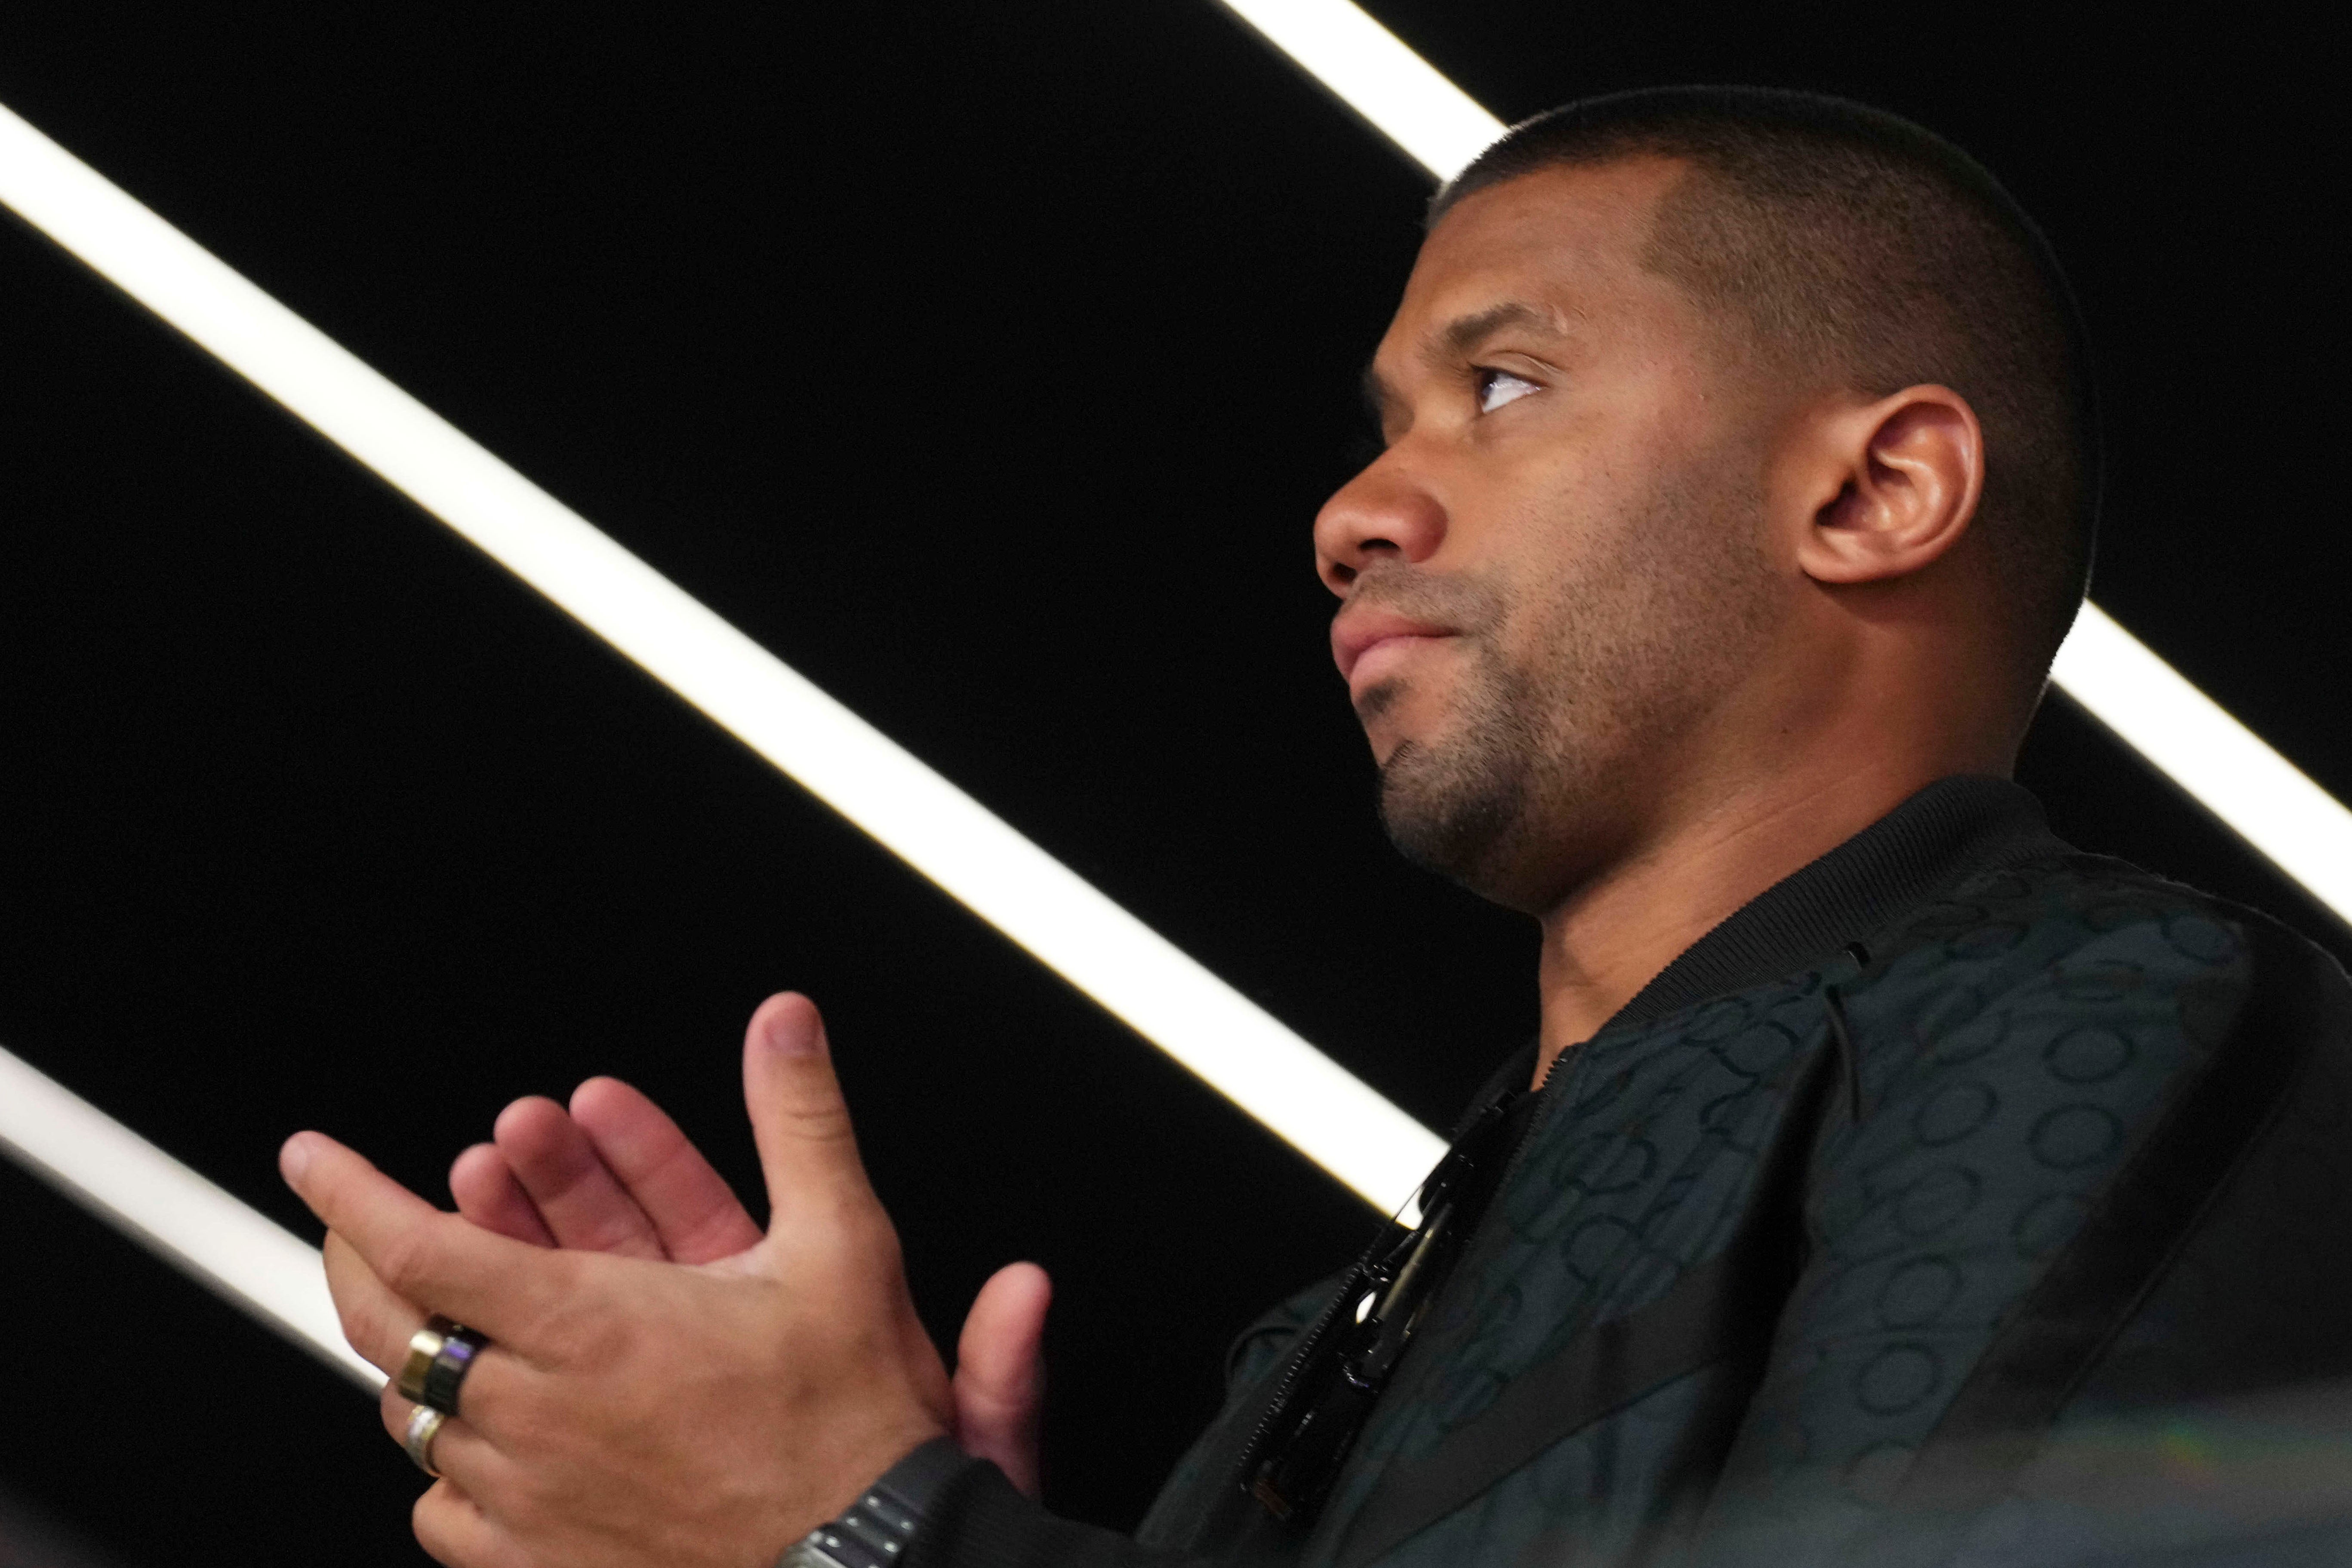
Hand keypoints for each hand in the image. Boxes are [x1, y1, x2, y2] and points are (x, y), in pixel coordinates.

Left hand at [284, 994, 955, 1567]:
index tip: (314, 1159)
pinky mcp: (537, 1560)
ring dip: (420, 1352)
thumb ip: (800, 1120)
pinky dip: (447, 1464)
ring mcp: (527, 1494)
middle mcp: (536, 1411)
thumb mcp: (840, 1244)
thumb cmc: (850, 1422)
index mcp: (589, 1324)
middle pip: (389, 1327)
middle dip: (357, 1258)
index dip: (350, 1194)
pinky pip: (442, 1510)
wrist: (867, 1562)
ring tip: (447, 1316)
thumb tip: (785, 1026)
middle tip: (357, 1223)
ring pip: (416, 1414)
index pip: (420, 1247)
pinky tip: (481, 1439)